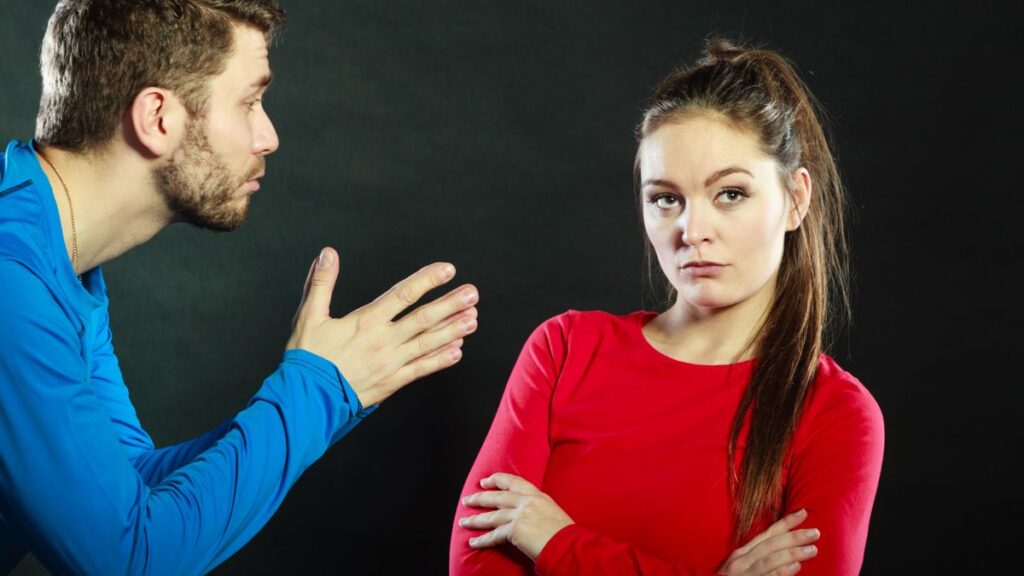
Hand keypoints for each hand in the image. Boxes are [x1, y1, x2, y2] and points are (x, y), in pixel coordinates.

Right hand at [286, 247, 477, 406]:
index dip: (427, 280)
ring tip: (473, 319)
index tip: (448, 270)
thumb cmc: (307, 357)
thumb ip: (321, 282)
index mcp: (366, 321)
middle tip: (472, 293)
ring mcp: (391, 363)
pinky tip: (457, 351)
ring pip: (428, 344)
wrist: (307, 400)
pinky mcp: (392, 382)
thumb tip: (328, 253)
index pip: (403, 294)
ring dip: (453, 330)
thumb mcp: (309, 315)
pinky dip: (440, 360)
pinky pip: (421, 370)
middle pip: (424, 319)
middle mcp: (384, 341)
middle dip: (451, 304)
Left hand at [458, 473, 572, 560]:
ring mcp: (520, 515)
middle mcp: (527, 502)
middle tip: (467, 499)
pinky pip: (494, 535)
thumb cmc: (566, 535)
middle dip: (479, 497)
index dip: (497, 480)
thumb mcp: (554, 514)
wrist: (569, 545)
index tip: (485, 481)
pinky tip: (473, 542)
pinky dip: (482, 540)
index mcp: (538, 496)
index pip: (513, 482)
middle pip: (497, 497)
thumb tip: (530, 518)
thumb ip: (539, 511)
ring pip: (491, 516)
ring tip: (463, 521)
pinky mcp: (515, 530)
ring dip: (475, 519)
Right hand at [717, 509, 819, 575]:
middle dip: (794, 536)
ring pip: (771, 558)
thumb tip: (782, 551)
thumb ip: (756, 559)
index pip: (767, 534)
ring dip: (793, 552)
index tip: (804, 513)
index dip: (786, 522)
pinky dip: (781, 571)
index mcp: (742, 553)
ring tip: (812, 549)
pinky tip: (795, 567)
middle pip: (771, 544)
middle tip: (815, 532)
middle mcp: (742, 560)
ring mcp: (745, 573)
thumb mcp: (739, 568)